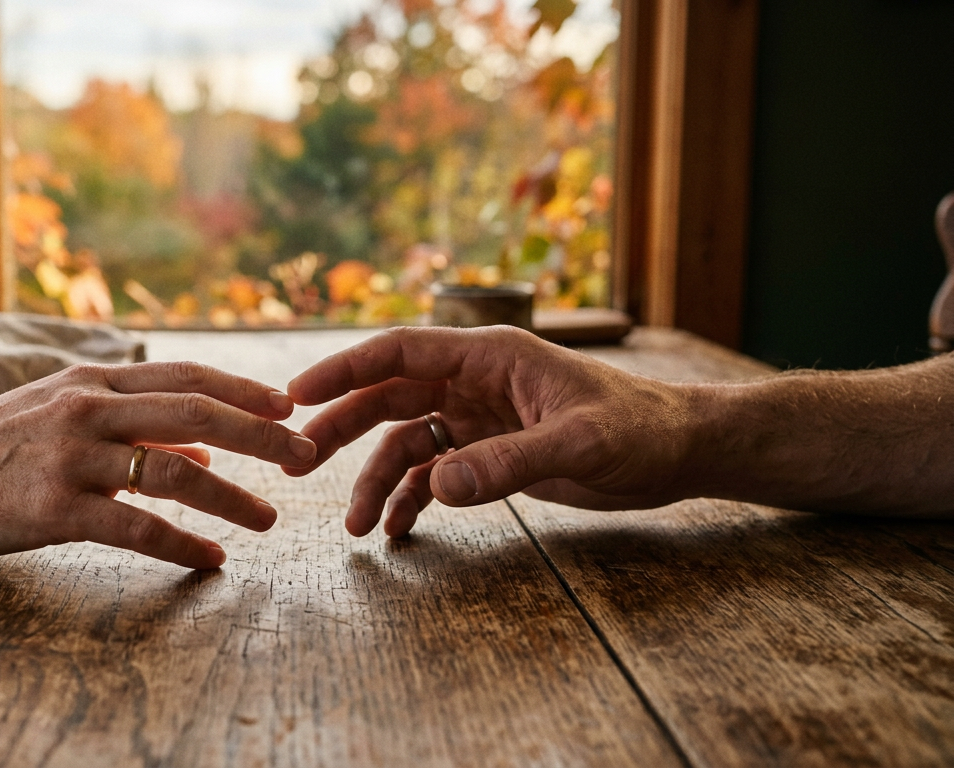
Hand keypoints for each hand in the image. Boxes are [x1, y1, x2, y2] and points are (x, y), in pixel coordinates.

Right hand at [0, 361, 317, 568]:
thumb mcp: (56, 416)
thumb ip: (129, 425)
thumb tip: (203, 450)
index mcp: (90, 381)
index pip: (186, 376)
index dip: (244, 389)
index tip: (290, 406)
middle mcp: (87, 409)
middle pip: (197, 413)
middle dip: (262, 435)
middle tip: (307, 455)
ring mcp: (71, 458)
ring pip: (176, 472)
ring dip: (232, 497)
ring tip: (270, 518)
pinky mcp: (55, 509)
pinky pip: (138, 528)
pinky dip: (183, 544)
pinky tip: (212, 559)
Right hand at [285, 326, 697, 536]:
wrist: (679, 452)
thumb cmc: (641, 430)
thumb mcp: (579, 444)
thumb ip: (509, 464)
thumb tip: (439, 487)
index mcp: (490, 355)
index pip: (400, 352)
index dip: (344, 370)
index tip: (297, 396)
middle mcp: (474, 381)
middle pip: (388, 396)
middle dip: (341, 428)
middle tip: (298, 462)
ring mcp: (478, 417)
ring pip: (405, 441)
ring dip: (374, 479)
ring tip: (355, 527)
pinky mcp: (489, 451)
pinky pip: (433, 473)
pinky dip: (410, 499)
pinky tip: (396, 530)